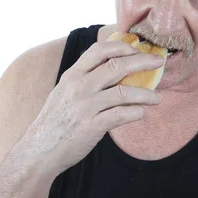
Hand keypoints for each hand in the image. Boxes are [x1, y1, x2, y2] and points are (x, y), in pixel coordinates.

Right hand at [22, 40, 163, 175]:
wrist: (39, 151)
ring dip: (146, 94)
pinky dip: (135, 112)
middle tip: (158, 62)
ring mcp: (85, 106)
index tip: (137, 48)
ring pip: (124, 92)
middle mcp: (79, 87)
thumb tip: (111, 67)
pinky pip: (121, 115)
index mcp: (72, 75)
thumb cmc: (55, 121)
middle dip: (142, 61)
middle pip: (117, 66)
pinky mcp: (92, 126)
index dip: (122, 46)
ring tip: (157, 98)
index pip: (99, 50)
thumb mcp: (63, 92)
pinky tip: (142, 112)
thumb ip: (84, 79)